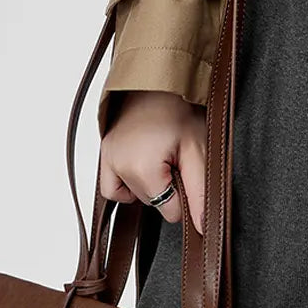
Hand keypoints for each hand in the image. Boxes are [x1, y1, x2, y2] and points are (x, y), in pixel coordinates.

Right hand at [99, 91, 206, 234]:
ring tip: (161, 159)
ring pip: (133, 196)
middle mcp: (118, 166)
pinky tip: (141, 170)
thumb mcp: (198, 152)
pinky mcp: (104, 153)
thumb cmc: (179, 109)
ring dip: (149, 185)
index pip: (170, 210)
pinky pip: (111, 186)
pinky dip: (126, 185)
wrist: (159, 79)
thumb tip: (203, 227)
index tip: (187, 168)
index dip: (186, 194)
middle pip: (151, 203)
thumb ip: (200, 193)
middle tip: (177, 157)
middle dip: (168, 186)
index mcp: (142, 169)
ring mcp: (108, 159)